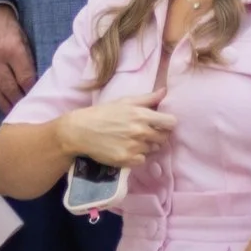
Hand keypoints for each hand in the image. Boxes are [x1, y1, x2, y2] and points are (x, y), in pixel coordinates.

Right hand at [0, 2, 38, 112]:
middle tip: (27, 109)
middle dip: (19, 100)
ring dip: (6, 103)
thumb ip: (26, 59)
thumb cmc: (6, 25)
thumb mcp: (22, 38)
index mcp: (13, 50)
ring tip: (13, 112)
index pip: (25, 78)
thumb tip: (32, 81)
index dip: (31, 91)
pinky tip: (0, 102)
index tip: (37, 98)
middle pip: (10, 88)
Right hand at [53, 90, 175, 170]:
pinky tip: (125, 149)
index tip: (160, 124)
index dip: (167, 123)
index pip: (171, 122)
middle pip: (164, 137)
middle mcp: (140, 131)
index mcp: (141, 115)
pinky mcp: (128, 160)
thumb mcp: (123, 101)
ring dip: (146, 145)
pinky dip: (136, 156)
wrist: (79, 131)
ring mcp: (134, 147)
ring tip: (130, 140)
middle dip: (156, 135)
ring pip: (153, 149)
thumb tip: (165, 91)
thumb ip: (147, 98)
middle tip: (142, 133)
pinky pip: (142, 160)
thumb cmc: (101, 113)